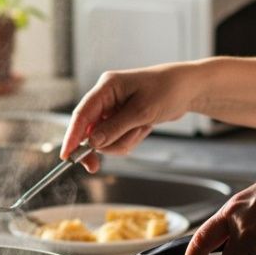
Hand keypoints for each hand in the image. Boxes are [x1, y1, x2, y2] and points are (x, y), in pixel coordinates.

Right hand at [60, 63, 202, 171]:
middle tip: (96, 167)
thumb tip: (92, 143)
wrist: (189, 89)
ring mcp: (115, 109)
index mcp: (106, 87)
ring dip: (123, 141)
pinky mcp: (123, 118)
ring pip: (106, 138)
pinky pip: (118, 138)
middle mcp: (107, 97)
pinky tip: (145, 128)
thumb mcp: (142, 111)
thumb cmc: (168, 90)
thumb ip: (115, 128)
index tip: (66, 156)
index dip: (71, 136)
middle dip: (103, 145)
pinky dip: (130, 140)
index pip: (82, 114)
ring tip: (143, 129)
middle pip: (91, 130)